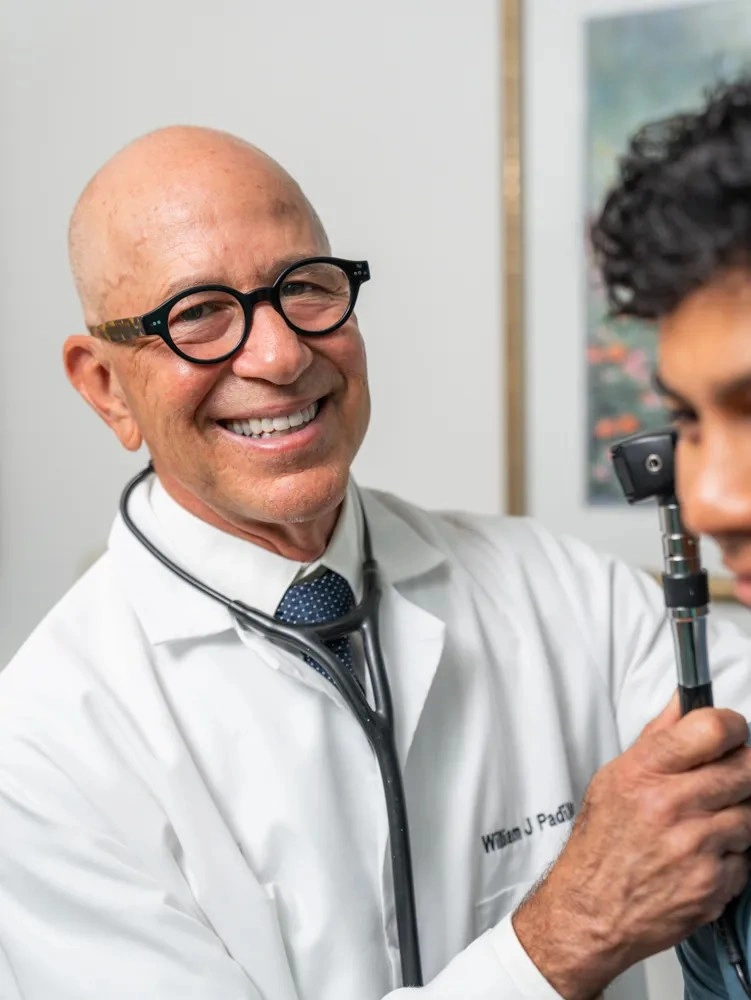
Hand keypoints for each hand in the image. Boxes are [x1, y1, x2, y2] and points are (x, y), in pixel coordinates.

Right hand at [512, 695, 750, 999]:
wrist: (591, 910)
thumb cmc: (601, 844)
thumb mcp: (615, 778)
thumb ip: (658, 737)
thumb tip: (684, 702)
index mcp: (645, 773)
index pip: (713, 729)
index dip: (733, 726)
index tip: (732, 732)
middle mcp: (673, 805)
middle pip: (746, 769)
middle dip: (740, 770)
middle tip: (724, 779)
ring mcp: (697, 846)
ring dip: (738, 815)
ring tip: (706, 823)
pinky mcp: (713, 884)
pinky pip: (748, 856)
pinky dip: (733, 855)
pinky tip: (704, 855)